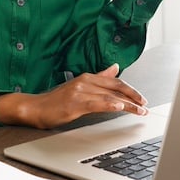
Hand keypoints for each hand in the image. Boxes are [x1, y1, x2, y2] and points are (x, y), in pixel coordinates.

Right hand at [0, 64, 148, 128]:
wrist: (34, 108)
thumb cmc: (56, 100)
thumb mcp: (80, 86)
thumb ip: (99, 77)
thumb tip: (116, 68)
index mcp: (88, 77)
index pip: (115, 82)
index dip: (131, 90)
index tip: (142, 99)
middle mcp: (85, 81)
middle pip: (115, 87)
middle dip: (133, 97)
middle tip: (145, 105)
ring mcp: (79, 92)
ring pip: (109, 96)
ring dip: (127, 104)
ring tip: (139, 111)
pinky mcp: (73, 103)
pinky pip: (95, 103)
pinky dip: (108, 104)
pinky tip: (118, 107)